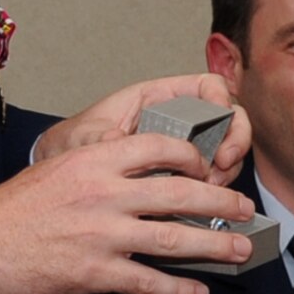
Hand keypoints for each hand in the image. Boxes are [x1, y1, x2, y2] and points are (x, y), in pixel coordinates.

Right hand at [0, 133, 257, 293]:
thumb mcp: (61, 167)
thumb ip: (103, 169)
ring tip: (239, 250)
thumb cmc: (18, 206)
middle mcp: (105, 193)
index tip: (206, 168)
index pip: (159, 147)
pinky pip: (148, 280)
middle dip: (219, 201)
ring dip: (213, 245)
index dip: (192, 157)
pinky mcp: (96, 272)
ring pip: (173, 237)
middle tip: (244, 208)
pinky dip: (178, 288)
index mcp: (96, 159)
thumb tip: (147, 178)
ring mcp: (103, 234)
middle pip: (179, 192)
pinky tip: (198, 291)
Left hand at [35, 72, 251, 185]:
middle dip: (234, 140)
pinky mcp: (179, 181)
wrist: (59, 183)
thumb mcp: (81, 138)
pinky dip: (212, 195)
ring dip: (226, 172)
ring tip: (210, 191)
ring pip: (223, 154)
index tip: (221, 116)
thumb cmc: (72, 147)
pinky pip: (208, 184)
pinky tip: (200, 208)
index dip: (220, 97)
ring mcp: (181, 152)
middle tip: (224, 163)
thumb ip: (99, 139)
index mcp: (156, 99)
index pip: (205, 86)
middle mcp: (176, 122)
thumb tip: (115, 143)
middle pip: (226, 120)